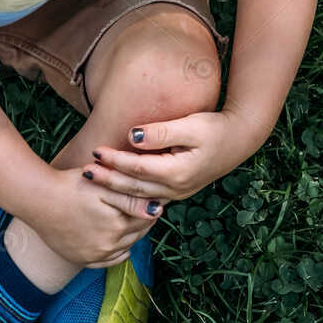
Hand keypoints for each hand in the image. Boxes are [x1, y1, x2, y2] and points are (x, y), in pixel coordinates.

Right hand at [27, 165, 164, 268]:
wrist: (37, 199)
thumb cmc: (69, 186)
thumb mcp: (103, 187)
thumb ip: (131, 200)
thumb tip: (158, 210)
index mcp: (118, 226)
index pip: (146, 218)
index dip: (151, 206)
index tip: (155, 197)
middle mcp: (108, 246)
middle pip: (137, 235)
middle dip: (143, 222)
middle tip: (146, 209)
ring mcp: (94, 255)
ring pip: (124, 248)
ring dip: (131, 237)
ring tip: (131, 222)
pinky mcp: (82, 259)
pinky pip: (108, 262)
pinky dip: (117, 254)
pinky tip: (121, 247)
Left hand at [85, 113, 251, 204]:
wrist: (239, 141)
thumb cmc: (215, 128)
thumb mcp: (191, 125)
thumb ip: (161, 132)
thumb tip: (132, 136)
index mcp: (178, 172)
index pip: (138, 168)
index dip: (115, 160)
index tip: (95, 150)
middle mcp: (176, 188)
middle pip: (134, 188)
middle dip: (107, 181)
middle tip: (84, 173)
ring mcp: (176, 193)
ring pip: (139, 197)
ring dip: (114, 190)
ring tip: (92, 182)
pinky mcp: (175, 191)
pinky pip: (146, 198)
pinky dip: (128, 196)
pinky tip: (112, 191)